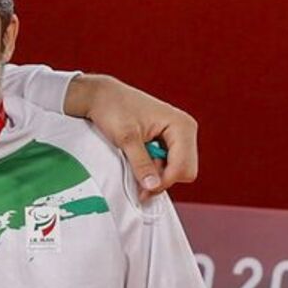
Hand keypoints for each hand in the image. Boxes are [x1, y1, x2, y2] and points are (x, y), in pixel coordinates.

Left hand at [67, 74, 197, 196]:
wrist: (102, 96)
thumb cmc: (113, 108)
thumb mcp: (126, 138)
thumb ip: (141, 163)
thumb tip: (153, 186)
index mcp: (181, 125)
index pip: (184, 167)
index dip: (164, 181)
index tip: (143, 191)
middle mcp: (185, 129)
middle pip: (185, 171)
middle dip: (162, 179)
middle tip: (139, 181)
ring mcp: (178, 135)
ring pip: (177, 169)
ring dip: (157, 174)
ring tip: (136, 164)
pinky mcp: (169, 140)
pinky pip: (169, 163)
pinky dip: (155, 168)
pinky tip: (140, 160)